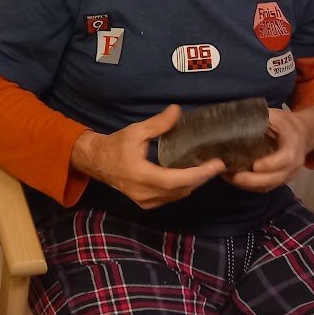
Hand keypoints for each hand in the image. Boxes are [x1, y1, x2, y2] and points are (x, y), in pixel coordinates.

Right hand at [71, 105, 224, 208]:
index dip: (199, 174)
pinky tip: (189, 176)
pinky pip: (171, 197)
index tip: (216, 165)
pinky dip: (182, 187)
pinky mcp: (147, 203)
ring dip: (193, 183)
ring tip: (206, 169)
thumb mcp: (136, 131)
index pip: (178, 180)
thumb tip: (177, 111)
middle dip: (201, 178)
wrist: (96, 162)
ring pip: (178, 195)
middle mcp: (146, 193)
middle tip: (217, 164)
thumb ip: (158, 124)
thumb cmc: (116, 146)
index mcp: (143, 176)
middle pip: (182, 189)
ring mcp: (146, 201)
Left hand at [228, 107, 313, 192]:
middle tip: (235, 177)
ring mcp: (288, 174)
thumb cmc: (284, 123)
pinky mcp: (280, 180)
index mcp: (293, 145)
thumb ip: (260, 118)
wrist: (302, 133)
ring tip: (229, 178)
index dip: (271, 164)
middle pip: (276, 177)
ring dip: (249, 185)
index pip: (285, 158)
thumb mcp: (275, 116)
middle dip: (255, 180)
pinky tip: (234, 180)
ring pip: (270, 185)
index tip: (255, 166)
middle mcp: (294, 164)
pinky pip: (267, 187)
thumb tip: (235, 118)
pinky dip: (250, 186)